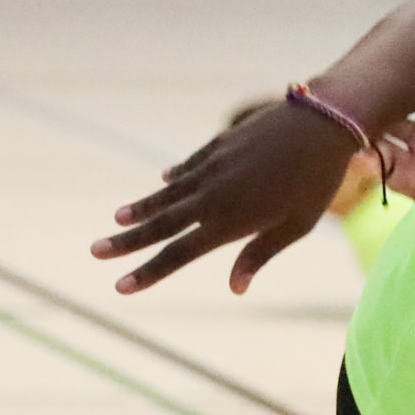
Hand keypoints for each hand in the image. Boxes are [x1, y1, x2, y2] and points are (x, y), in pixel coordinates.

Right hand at [92, 99, 361, 293]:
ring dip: (141, 208)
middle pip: (160, 224)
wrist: (320, 124)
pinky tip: (164, 182)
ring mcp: (212, 168)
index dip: (148, 272)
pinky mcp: (219, 145)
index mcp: (230, 222)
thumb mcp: (295, 226)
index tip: (120, 287)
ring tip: (116, 219)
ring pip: (168, 193)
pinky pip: (190, 167)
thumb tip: (235, 289)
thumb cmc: (316, 182)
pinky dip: (174, 177)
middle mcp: (213, 196)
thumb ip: (259, 254)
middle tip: (94, 251)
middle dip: (126, 242)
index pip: (178, 254)